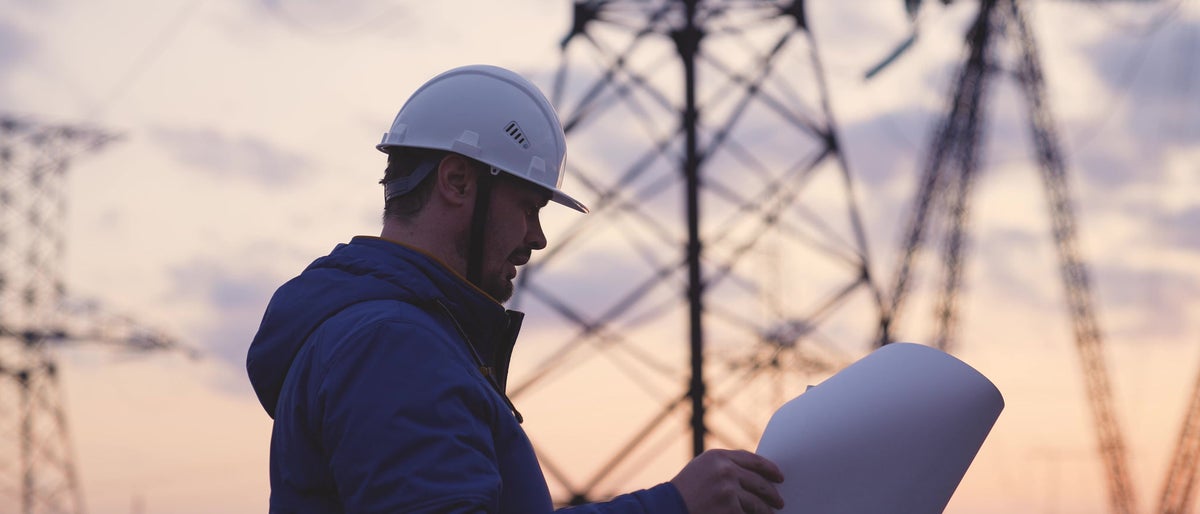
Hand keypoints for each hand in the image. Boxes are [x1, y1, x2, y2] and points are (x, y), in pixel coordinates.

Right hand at [669, 449, 784, 513]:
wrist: (668, 507)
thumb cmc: (684, 491)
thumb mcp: (701, 469)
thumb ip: (724, 467)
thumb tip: (753, 475)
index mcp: (718, 456)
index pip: (752, 459)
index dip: (769, 468)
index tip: (778, 476)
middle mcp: (725, 470)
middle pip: (759, 481)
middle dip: (771, 493)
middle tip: (779, 501)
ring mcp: (728, 490)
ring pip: (756, 502)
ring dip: (765, 510)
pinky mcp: (729, 508)